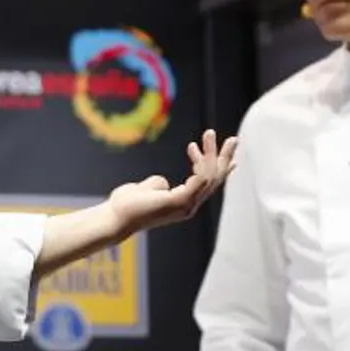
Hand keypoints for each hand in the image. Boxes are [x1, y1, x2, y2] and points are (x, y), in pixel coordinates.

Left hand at [105, 129, 237, 234]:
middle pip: (215, 180)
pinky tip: (195, 148)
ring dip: (213, 153)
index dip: (218, 168)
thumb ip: (159, 184)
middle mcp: (189, 206)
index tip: (219, 151)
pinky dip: (201, 163)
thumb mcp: (148, 188)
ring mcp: (186, 205)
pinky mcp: (180, 201)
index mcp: (183, 203)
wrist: (115, 217)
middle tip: (234, 139)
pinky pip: (199, 180)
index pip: (208, 185)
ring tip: (210, 133)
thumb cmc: (127, 204)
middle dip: (225, 158)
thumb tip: (164, 182)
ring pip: (209, 176)